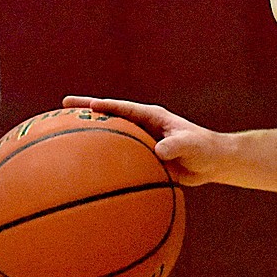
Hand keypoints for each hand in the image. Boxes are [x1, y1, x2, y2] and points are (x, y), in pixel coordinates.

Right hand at [62, 96, 222, 185]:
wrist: (213, 162)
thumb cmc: (205, 149)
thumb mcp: (192, 145)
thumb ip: (176, 145)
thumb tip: (158, 151)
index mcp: (153, 117)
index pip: (124, 107)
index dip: (105, 106)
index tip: (86, 105)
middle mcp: (143, 125)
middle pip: (110, 116)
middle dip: (87, 110)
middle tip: (62, 108)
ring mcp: (141, 141)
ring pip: (111, 136)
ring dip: (90, 134)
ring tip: (63, 134)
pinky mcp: (143, 157)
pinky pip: (119, 157)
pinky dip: (103, 159)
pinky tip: (87, 171)